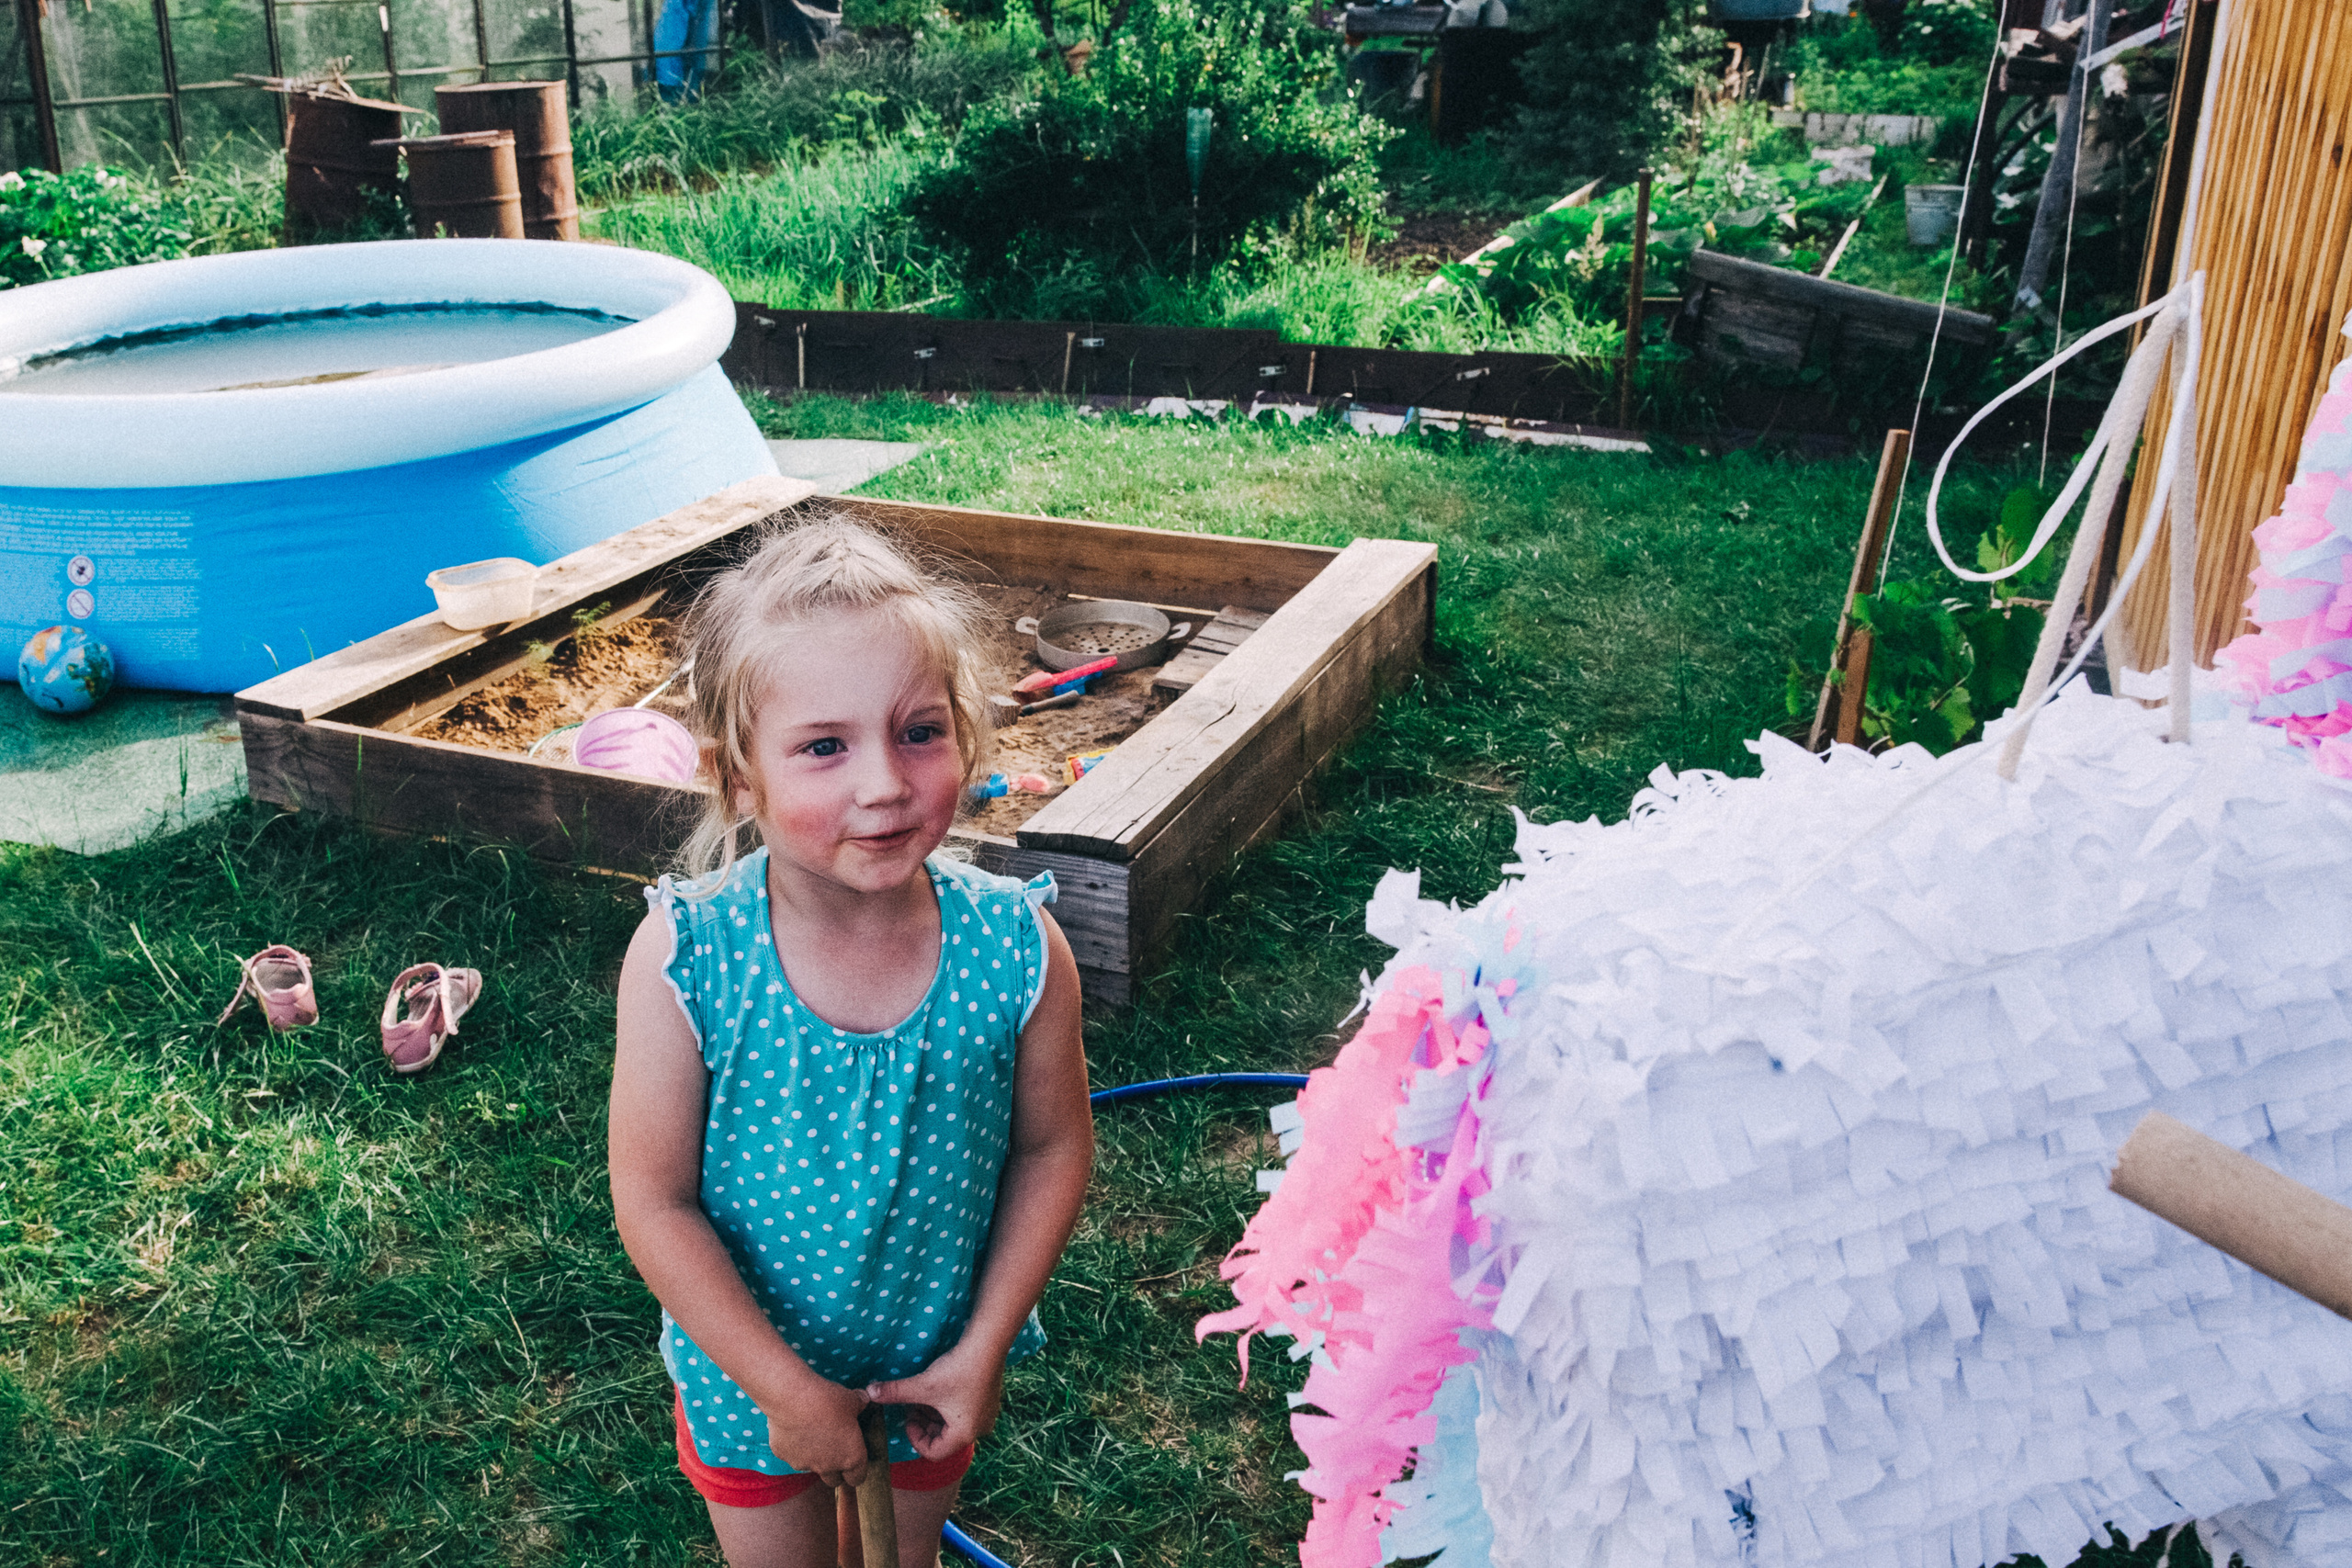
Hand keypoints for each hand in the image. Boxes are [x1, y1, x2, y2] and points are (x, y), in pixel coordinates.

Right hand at [763, 1377, 871, 1486]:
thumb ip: (860, 1404)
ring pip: (811, 1466)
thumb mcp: (851, 1400)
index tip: (854, 1462)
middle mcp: (828, 1467)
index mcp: (851, 1457)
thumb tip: (863, 1400)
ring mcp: (804, 1464)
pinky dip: (793, 1444)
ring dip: (813, 1455)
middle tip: (834, 1447)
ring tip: (811, 1431)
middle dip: (835, 1468)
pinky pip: (791, 1453)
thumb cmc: (826, 1401)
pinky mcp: (784, 1455)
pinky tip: (793, 1426)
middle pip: (834, 1479)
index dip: (857, 1471)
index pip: (857, 1478)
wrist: (791, 1399)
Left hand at [869, 1345, 1003, 1462]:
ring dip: (934, 1414)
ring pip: (952, 1424)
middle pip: (943, 1438)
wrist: (987, 1345)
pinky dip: (947, 1406)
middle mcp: (978, 1430)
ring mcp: (985, 1416)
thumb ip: (895, 1393)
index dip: (914, 1437)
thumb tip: (868, 1393)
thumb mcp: (922, 1385)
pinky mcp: (987, 1402)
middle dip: (923, 1423)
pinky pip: (963, 1413)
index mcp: (963, 1434)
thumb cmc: (957, 1370)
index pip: (933, 1452)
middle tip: (912, 1404)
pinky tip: (939, 1387)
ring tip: (923, 1394)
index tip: (907, 1416)